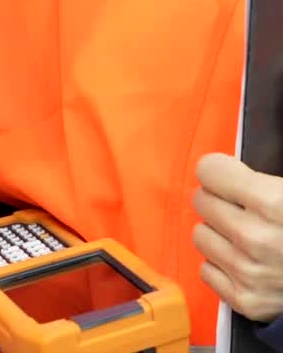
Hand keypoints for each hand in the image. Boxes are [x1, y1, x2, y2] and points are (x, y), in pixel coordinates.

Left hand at [193, 152, 282, 322]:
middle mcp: (255, 237)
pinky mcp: (247, 301)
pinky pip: (206, 271)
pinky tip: (243, 260)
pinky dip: (221, 265)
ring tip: (241, 234)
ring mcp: (249, 272)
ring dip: (217, 233)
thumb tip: (218, 169)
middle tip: (237, 206)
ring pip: (200, 236)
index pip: (208, 171)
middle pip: (201, 201)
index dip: (218, 171)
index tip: (227, 176)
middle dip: (217, 199)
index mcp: (271, 202)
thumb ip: (255, 177)